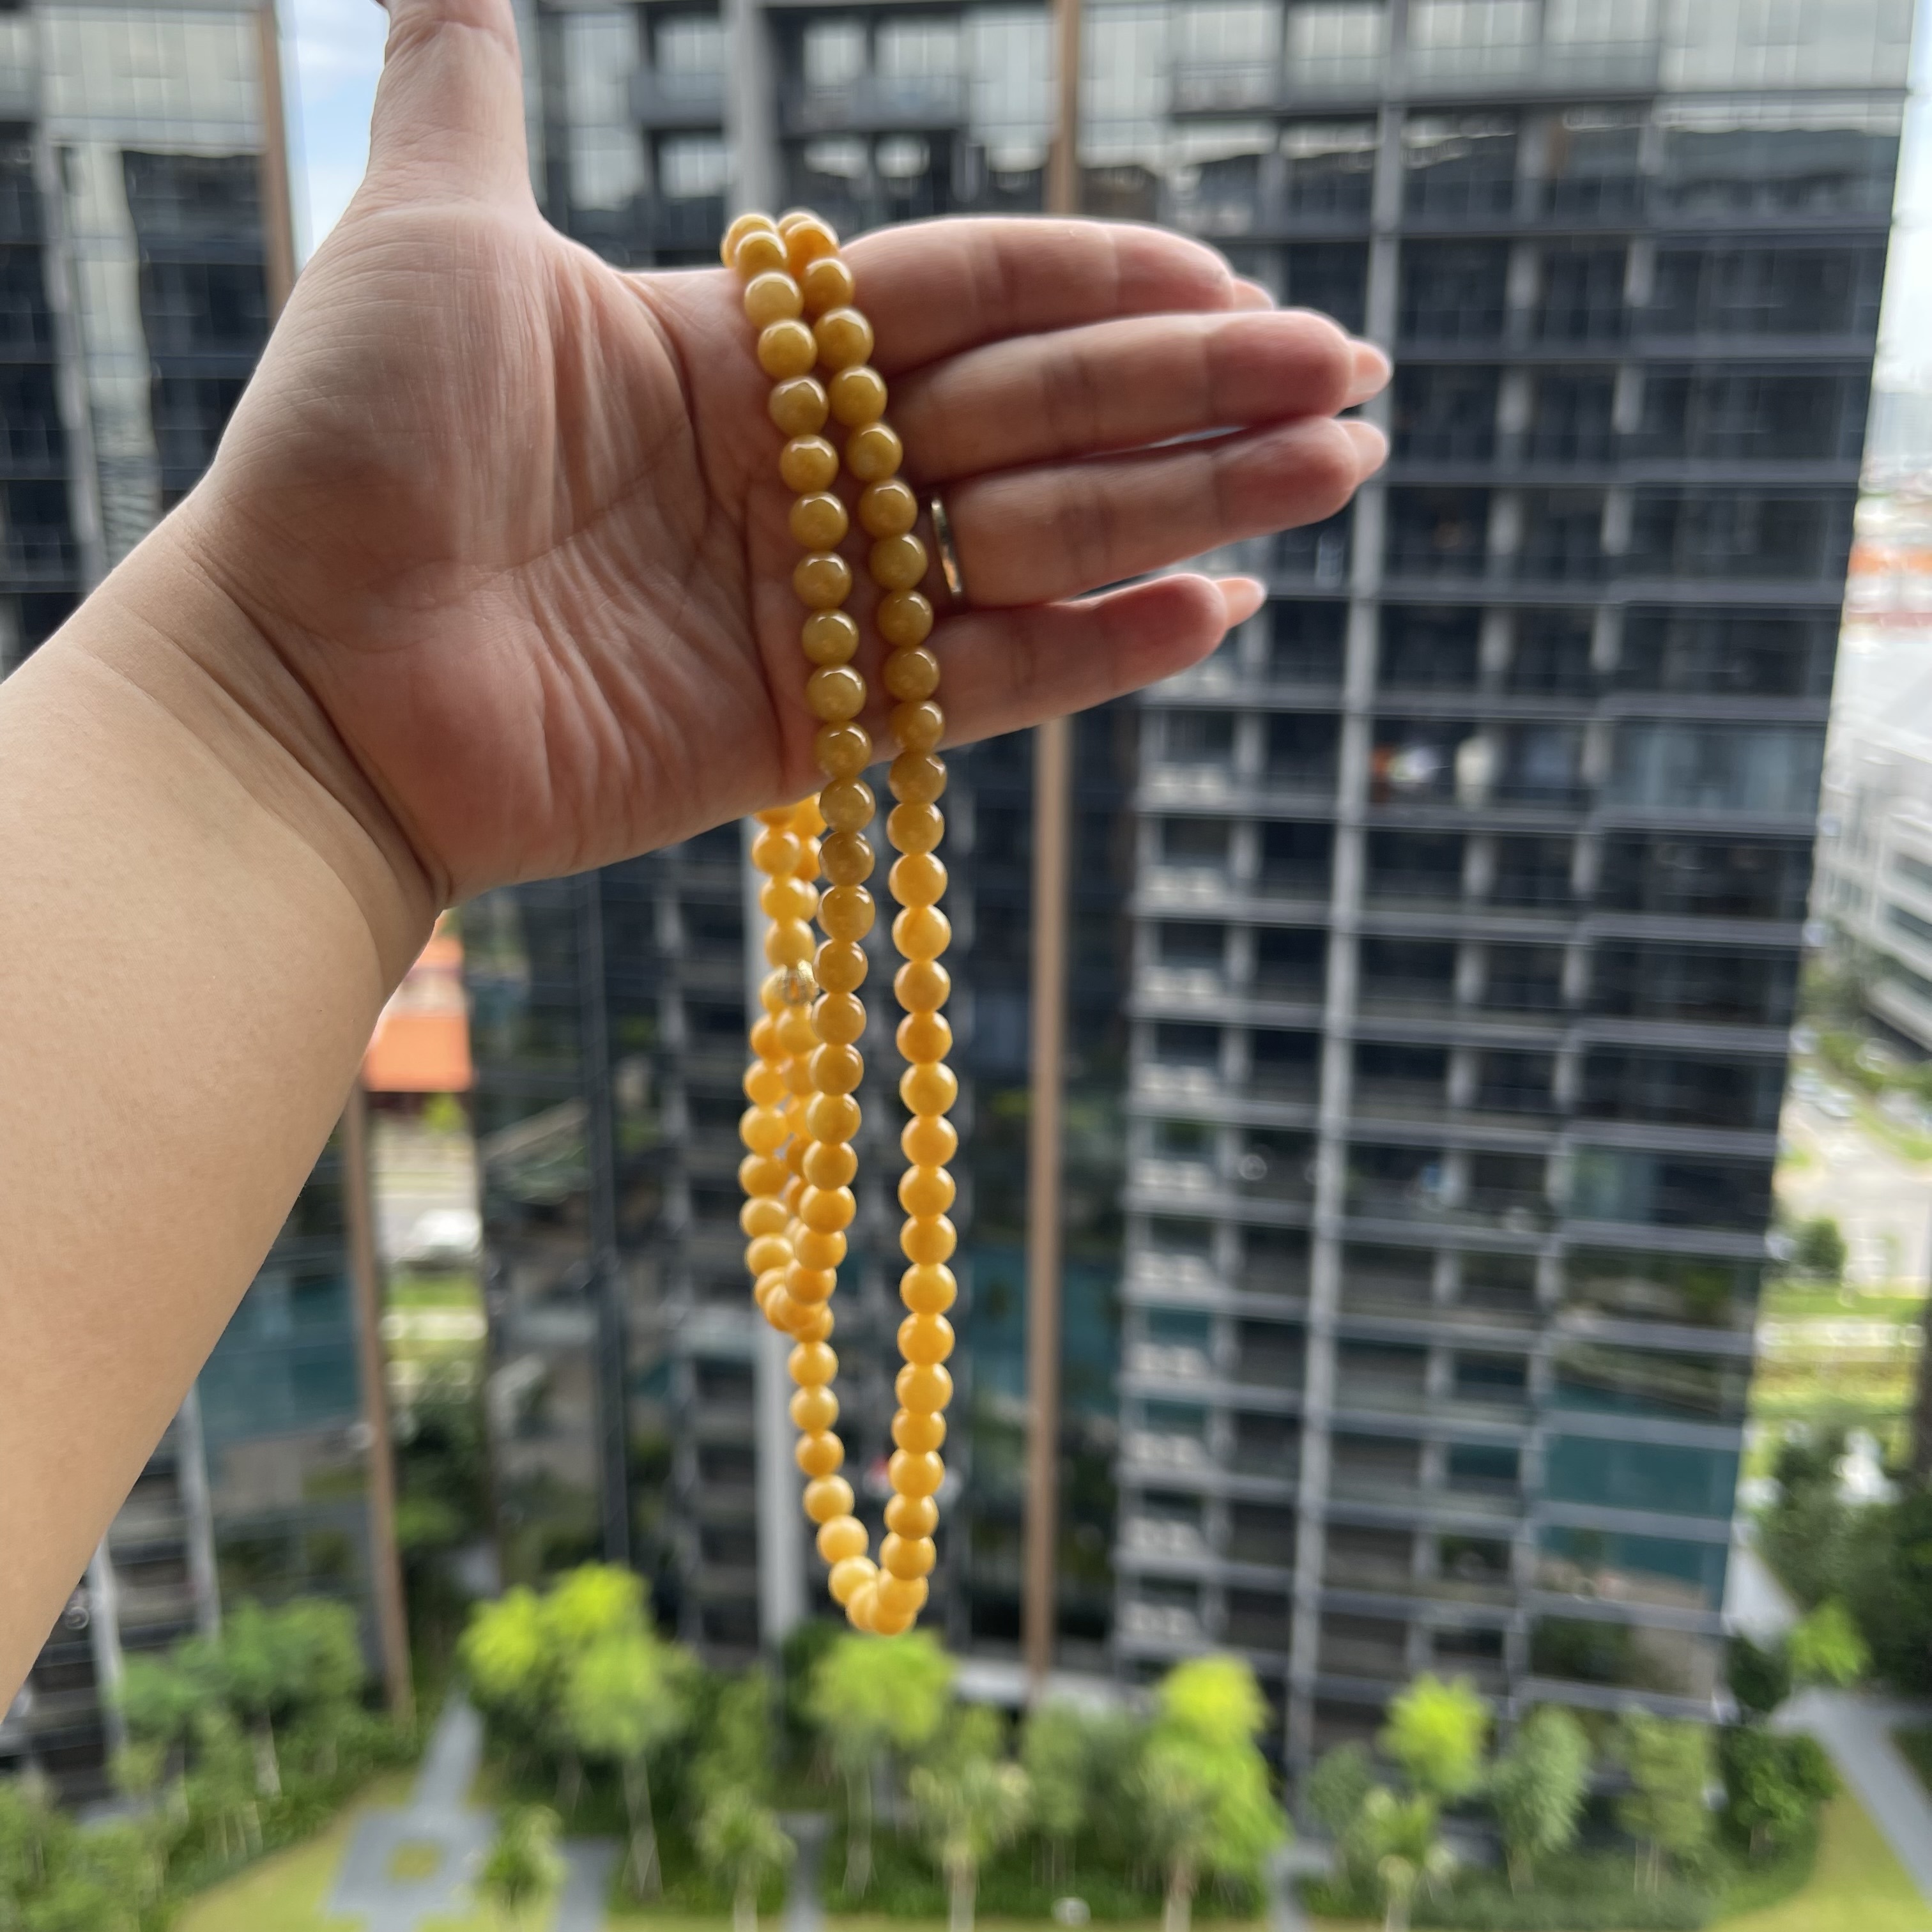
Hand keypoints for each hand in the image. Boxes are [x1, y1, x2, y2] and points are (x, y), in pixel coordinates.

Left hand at [165, 0, 1386, 910]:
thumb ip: (470, 82)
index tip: (1239, 282)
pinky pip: (983, 686)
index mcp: (744, 348)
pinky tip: (1219, 610)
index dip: (1109, 282)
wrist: (303, 671)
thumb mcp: (425, 226)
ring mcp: (816, 607)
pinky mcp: (810, 731)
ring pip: (1040, 547)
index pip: (971, 298)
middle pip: (1039, 417)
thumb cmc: (348, 444)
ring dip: (1194, 509)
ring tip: (1334, 475)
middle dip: (1199, 392)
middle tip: (1352, 383)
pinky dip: (1100, 655)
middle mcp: (800, 474)